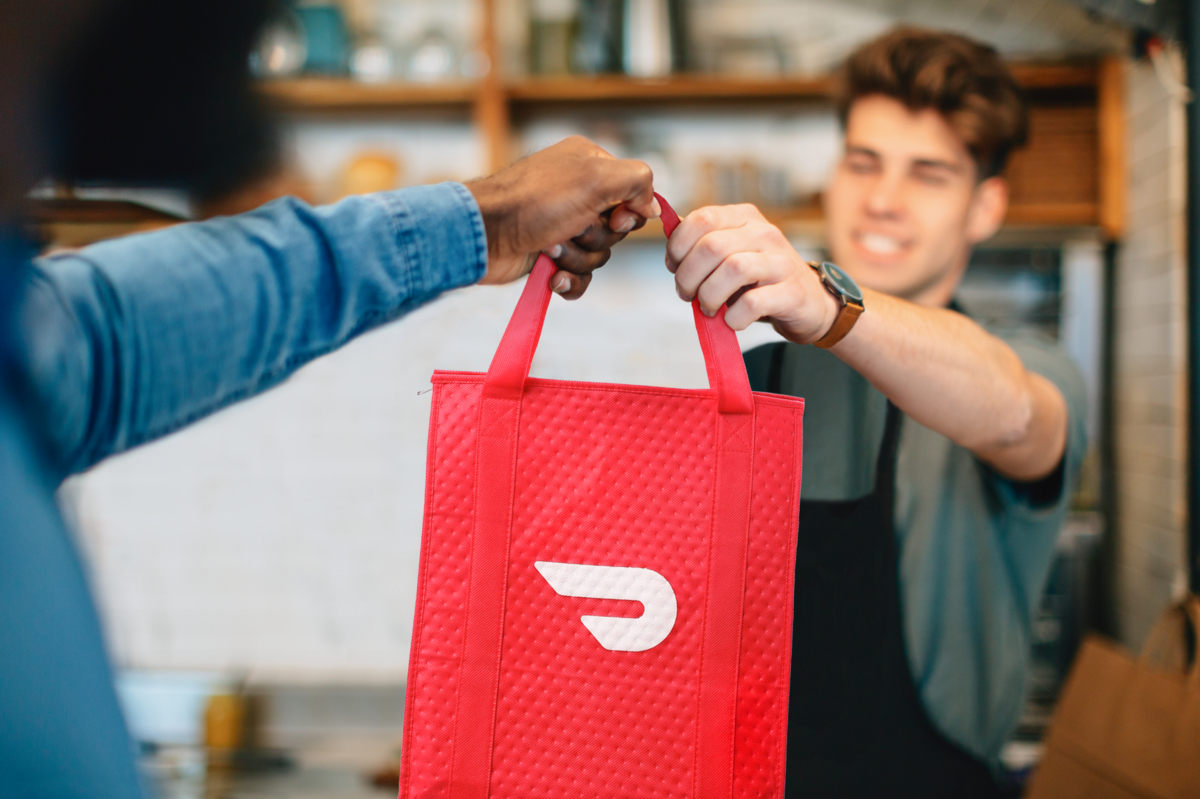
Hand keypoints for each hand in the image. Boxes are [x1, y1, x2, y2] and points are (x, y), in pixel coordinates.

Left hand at [467, 136, 659, 299]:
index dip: (629, 212)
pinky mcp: (549, 255)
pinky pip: (580, 276)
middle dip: (597, 237)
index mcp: (590, 165)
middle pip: (617, 228)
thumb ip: (637, 181)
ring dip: (578, 257)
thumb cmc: (536, 201)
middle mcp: (577, 192)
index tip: (615, 217)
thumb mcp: (596, 177)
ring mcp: (562, 225)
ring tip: (550, 247)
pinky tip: (551, 274)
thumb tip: (651, 206)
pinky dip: (569, 280)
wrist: (484, 234)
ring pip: (598, 254)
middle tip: (572, 228)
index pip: (633, 192)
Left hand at [666, 204, 843, 344]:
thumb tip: (671, 244)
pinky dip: (733, 317)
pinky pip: (752, 303)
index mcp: (744, 218)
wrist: (809, 302)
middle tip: (687, 295)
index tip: (675, 268)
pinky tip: (732, 320)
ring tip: (708, 308)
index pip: (701, 219)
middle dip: (688, 277)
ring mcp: (780, 261)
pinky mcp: (791, 292)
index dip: (678, 247)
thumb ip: (701, 246)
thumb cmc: (760, 280)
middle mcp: (764, 233)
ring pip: (733, 269)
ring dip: (709, 296)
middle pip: (711, 246)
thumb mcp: (731, 253)